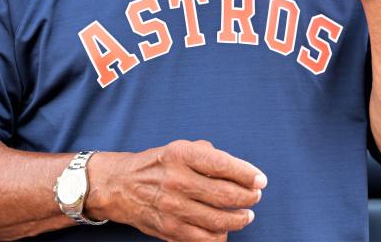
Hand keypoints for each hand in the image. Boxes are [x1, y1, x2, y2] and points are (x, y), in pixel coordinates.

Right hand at [85, 140, 265, 241]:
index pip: (222, 165)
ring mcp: (172, 208)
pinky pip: (204, 239)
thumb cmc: (157, 164)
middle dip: (248, 198)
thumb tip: (240, 172)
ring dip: (239, 219)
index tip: (261, 180)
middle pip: (225, 195)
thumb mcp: (180, 148)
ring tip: (246, 215)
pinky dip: (220, 236)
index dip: (247, 174)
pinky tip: (225, 229)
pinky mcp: (168, 229)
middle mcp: (176, 180)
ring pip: (218, 220)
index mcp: (181, 154)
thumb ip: (209, 155)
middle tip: (255, 197)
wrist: (119, 185)